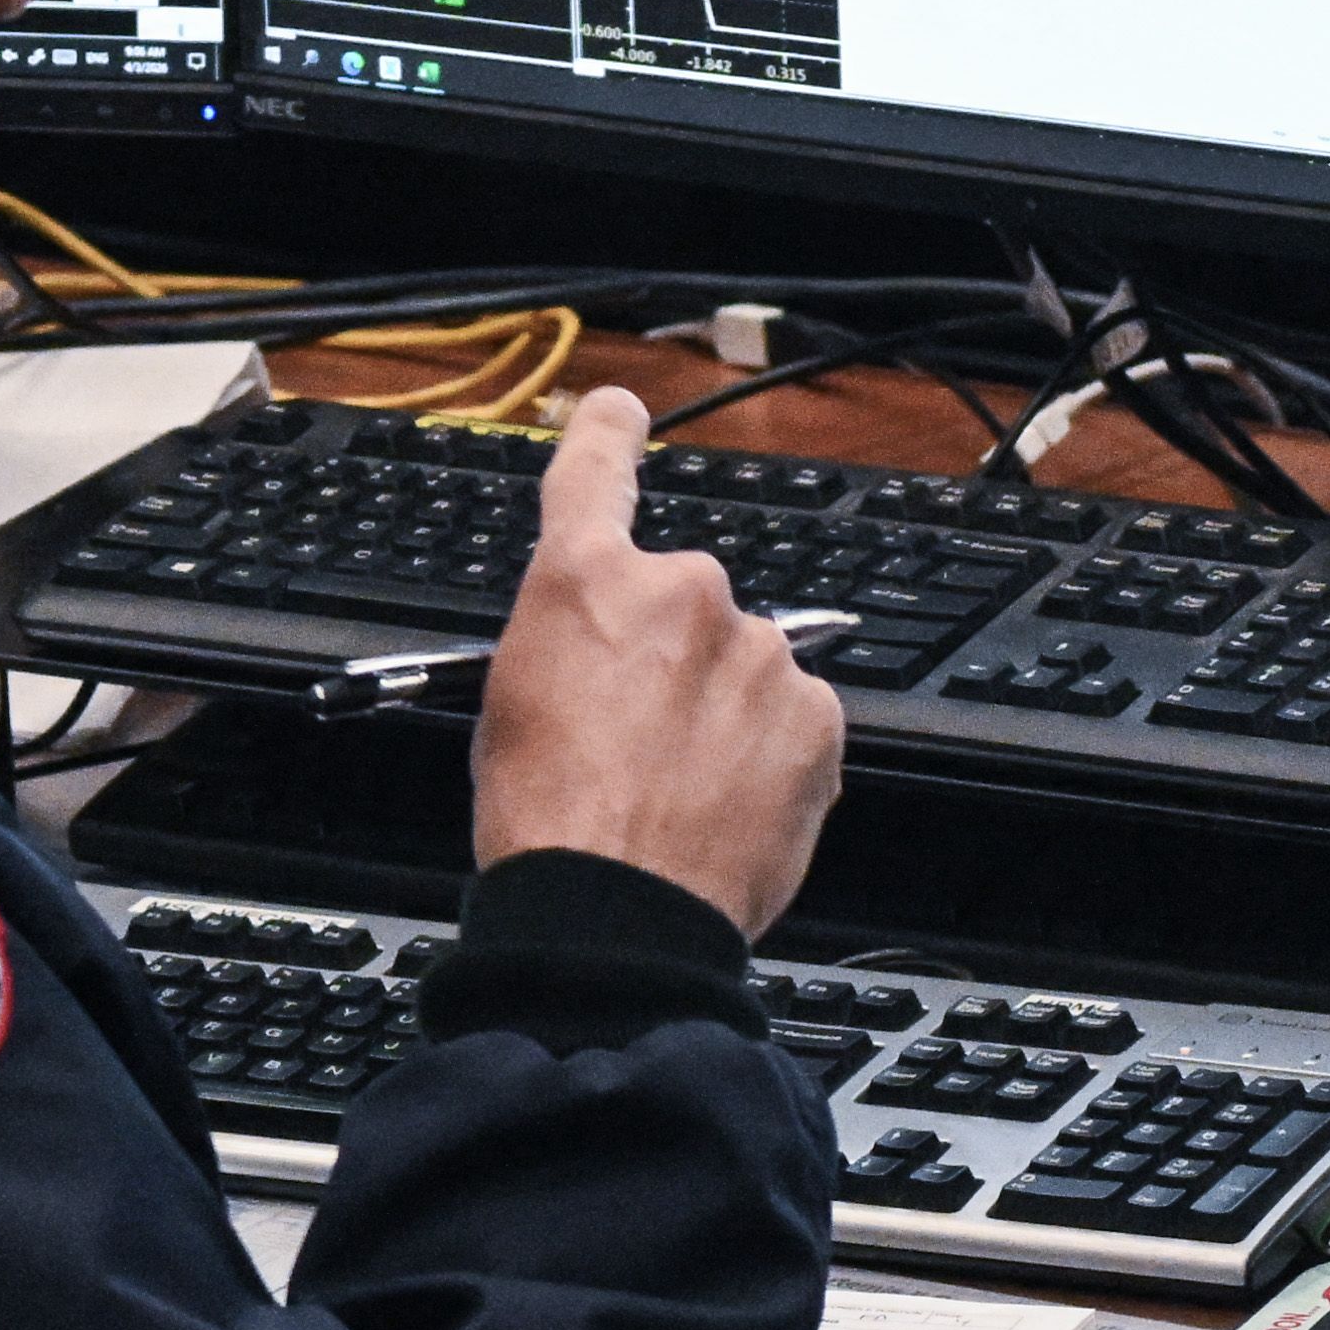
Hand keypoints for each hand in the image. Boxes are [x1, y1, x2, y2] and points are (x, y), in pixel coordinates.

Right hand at [472, 386, 837, 940]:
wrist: (618, 917)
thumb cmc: (547, 824)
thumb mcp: (512, 701)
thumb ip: (569, 638)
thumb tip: (605, 643)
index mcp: (584, 579)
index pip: (594, 471)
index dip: (606, 433)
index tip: (619, 412)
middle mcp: (682, 592)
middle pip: (684, 602)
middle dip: (670, 657)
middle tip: (634, 740)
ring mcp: (760, 651)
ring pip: (745, 664)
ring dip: (722, 708)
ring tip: (677, 790)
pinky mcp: (816, 713)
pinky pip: (794, 717)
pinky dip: (768, 753)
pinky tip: (724, 804)